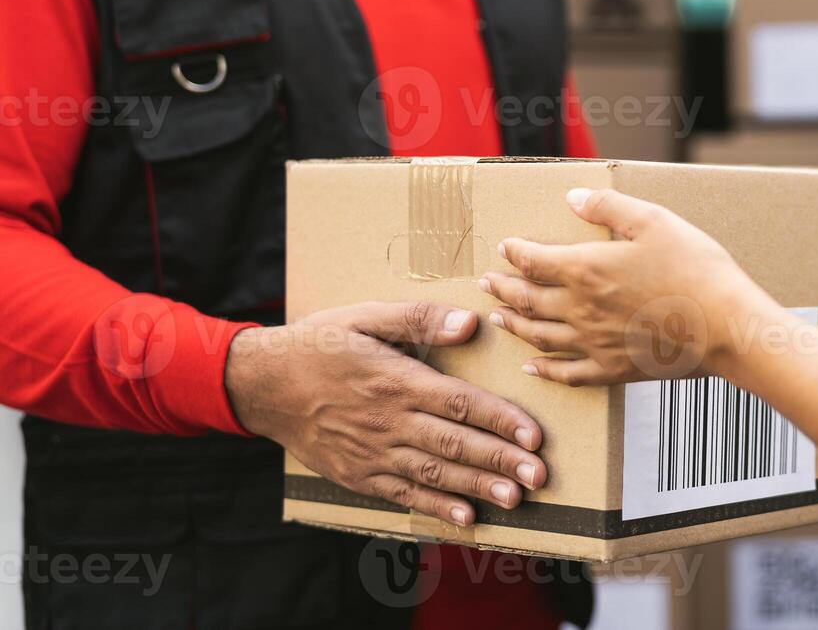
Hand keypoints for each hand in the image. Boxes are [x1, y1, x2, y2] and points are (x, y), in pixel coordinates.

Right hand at [225, 301, 546, 526]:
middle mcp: (389, 421)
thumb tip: (470, 323)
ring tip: (515, 498)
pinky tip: (465, 517)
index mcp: (397, 380)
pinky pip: (403, 494)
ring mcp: (373, 452)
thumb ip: (420, 319)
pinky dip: (435, 507)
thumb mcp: (366, 316)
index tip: (534, 435)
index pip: (461, 403)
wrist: (262, 384)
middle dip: (500, 461)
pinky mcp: (358, 475)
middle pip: (455, 443)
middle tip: (539, 477)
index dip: (501, 420)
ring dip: (477, 487)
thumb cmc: (321, 344)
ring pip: (435, 473)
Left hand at [480, 188, 766, 386]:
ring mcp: (594, 344)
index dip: (515, 252)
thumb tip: (571, 198)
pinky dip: (543, 370)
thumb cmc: (694, 269)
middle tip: (487, 283)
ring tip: (500, 316)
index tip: (504, 246)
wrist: (725, 326)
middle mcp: (580, 310)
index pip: (534, 260)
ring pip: (539, 336)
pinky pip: (567, 373)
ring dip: (515, 324)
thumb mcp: (654, 221)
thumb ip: (608, 208)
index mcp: (586, 269)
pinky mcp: (613, 369)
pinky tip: (532, 367)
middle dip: (504, 289)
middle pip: (528, 299)